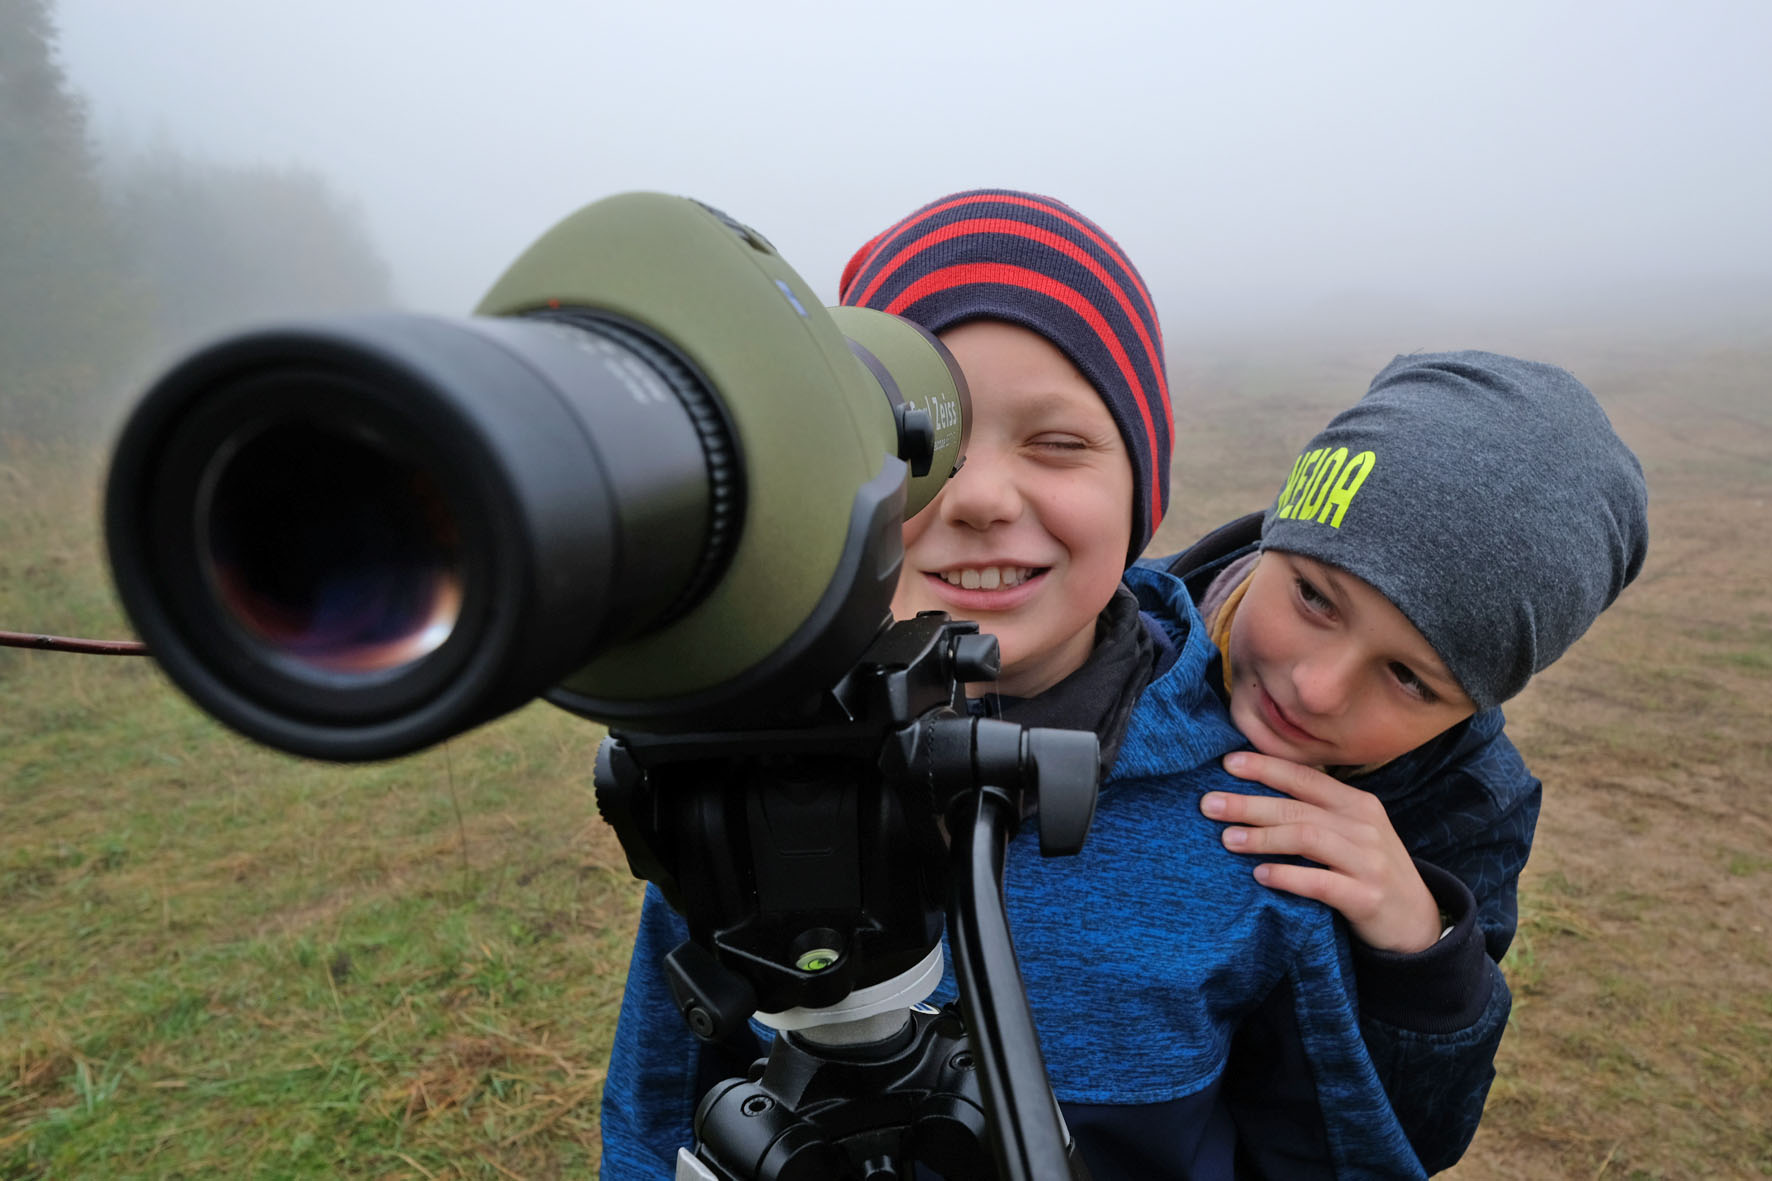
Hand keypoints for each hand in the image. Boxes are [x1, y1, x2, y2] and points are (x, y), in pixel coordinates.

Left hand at [1201, 750, 1441, 953]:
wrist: (1417, 922)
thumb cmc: (1369, 871)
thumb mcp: (1351, 832)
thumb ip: (1315, 812)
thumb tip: (1255, 794)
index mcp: (1357, 803)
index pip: (1305, 777)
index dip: (1266, 768)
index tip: (1227, 763)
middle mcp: (1364, 826)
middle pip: (1298, 807)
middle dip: (1249, 803)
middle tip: (1208, 804)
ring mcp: (1368, 861)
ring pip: (1307, 838)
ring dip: (1263, 837)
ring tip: (1228, 839)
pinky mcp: (1367, 897)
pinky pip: (1320, 882)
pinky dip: (1287, 876)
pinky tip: (1260, 876)